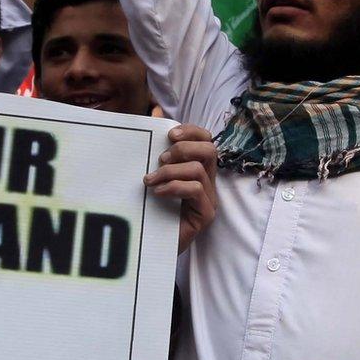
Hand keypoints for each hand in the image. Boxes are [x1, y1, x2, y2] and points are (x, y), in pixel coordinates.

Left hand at [144, 123, 218, 251]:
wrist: (152, 247)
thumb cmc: (152, 210)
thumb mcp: (154, 175)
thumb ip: (156, 148)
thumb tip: (155, 112)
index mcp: (198, 169)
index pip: (206, 140)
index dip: (191, 132)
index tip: (170, 135)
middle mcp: (208, 182)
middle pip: (210, 150)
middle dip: (183, 149)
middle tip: (160, 160)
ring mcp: (209, 199)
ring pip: (198, 169)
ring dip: (170, 171)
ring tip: (150, 181)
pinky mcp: (205, 214)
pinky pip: (195, 189)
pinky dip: (174, 187)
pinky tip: (158, 193)